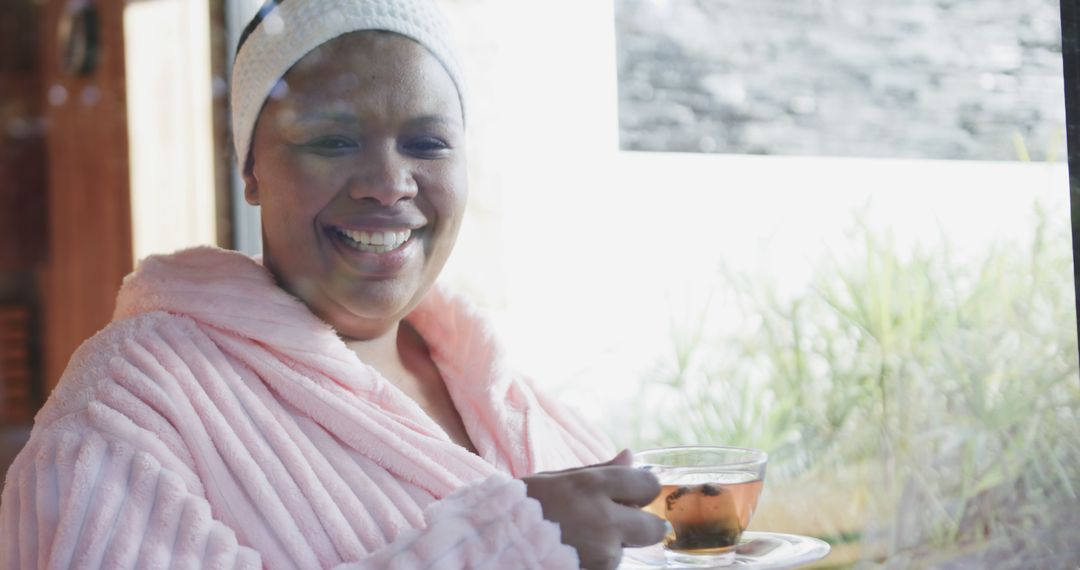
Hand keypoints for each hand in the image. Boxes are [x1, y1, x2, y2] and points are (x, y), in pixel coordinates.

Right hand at [523, 449, 665, 569]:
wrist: (493, 544)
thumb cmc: (520, 507)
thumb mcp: (557, 479)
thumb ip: (600, 470)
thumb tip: (630, 456)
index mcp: (592, 486)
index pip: (648, 484)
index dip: (642, 489)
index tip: (632, 493)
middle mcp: (604, 520)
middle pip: (654, 527)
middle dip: (644, 526)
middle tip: (621, 524)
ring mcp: (601, 553)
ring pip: (626, 549)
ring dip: (612, 545)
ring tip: (578, 538)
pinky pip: (608, 565)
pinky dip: (597, 559)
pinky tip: (574, 551)